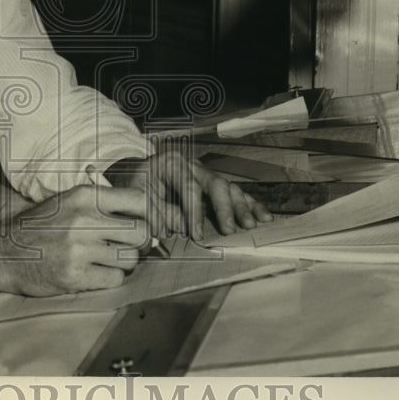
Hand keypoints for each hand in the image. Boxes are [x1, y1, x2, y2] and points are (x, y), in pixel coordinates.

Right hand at [0, 184, 149, 296]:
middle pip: (141, 232)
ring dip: (124, 262)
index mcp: (85, 196)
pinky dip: (109, 278)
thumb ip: (104, 204)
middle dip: (140, 242)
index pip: (139, 200)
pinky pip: (114, 279)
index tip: (147, 223)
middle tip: (128, 245)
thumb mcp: (69, 201)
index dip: (150, 213)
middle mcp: (84, 220)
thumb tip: (148, 215)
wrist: (5, 251)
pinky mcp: (75, 276)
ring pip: (130, 259)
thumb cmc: (43, 225)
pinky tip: (94, 271)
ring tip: (106, 258)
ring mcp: (79, 249)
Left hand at [105, 151, 272, 239]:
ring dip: (243, 207)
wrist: (135, 174)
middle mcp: (193, 165)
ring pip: (229, 187)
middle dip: (225, 207)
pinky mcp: (213, 185)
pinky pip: (234, 193)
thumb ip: (154, 211)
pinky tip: (263, 217)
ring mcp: (205, 174)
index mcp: (172, 164)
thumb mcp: (136, 195)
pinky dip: (250, 205)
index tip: (196, 235)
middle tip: (230, 229)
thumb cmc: (135, 185)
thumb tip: (171, 229)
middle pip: (215, 183)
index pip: (188, 187)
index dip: (194, 213)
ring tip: (253, 224)